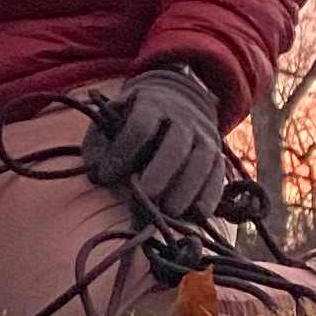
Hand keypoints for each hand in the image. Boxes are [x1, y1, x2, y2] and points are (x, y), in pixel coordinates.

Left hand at [81, 64, 229, 221]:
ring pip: (203, 160)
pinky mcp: (218, 154)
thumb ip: (101, 145)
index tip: (105, 176)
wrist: (176, 101)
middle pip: (176, 144)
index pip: (140, 126)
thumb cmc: (133, 119)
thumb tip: (97, 176)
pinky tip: (197, 214)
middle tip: (146, 197)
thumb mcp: (111, 121)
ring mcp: (205, 134)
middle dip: (161, 173)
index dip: (123, 152)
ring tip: (168, 212)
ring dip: (187, 189)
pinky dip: (210, 195)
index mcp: (152, 103)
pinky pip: (218, 175)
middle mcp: (183, 116)